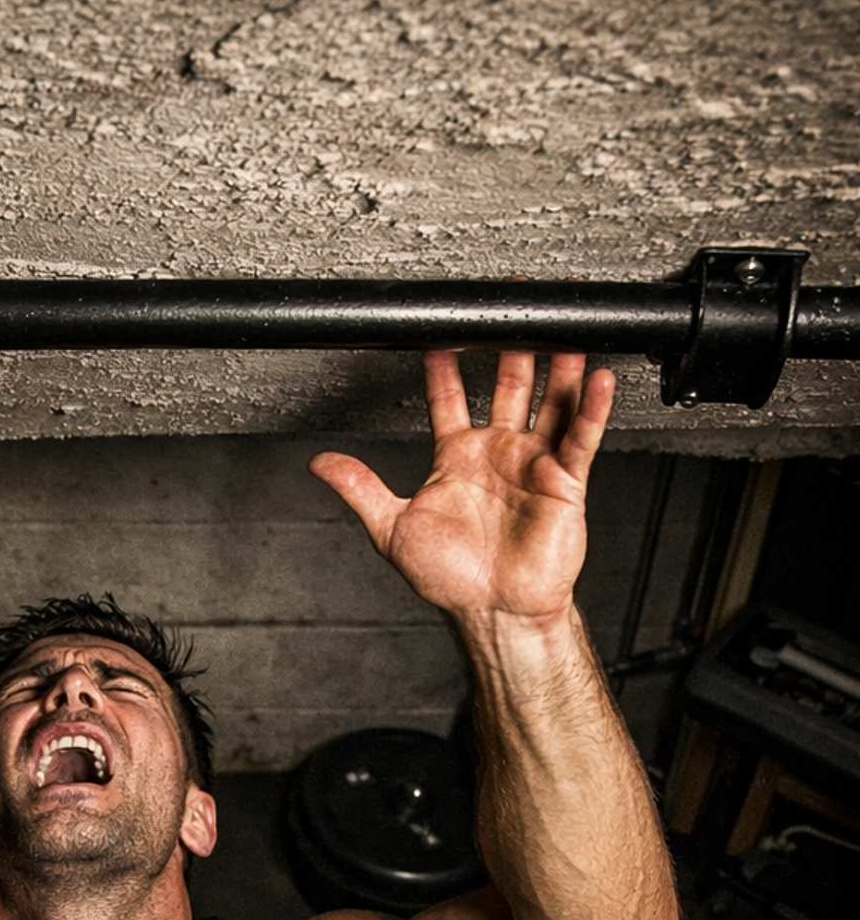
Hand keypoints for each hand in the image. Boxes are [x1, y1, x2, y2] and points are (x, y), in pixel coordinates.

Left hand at [309, 350, 613, 627]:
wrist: (493, 611)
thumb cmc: (451, 578)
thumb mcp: (392, 529)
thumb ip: (360, 490)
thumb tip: (320, 464)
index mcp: (458, 457)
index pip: (449, 397)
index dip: (444, 365)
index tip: (438, 333)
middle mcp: (498, 453)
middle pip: (507, 385)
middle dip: (509, 346)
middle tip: (510, 308)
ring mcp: (533, 463)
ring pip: (550, 401)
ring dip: (557, 365)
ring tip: (562, 326)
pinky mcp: (564, 481)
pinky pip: (582, 438)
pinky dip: (592, 408)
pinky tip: (598, 379)